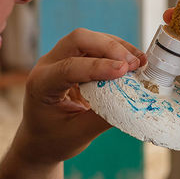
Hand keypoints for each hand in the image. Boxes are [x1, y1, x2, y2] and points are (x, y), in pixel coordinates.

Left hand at [10, 28, 145, 164]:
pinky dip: (116, 50)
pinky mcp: (74, 57)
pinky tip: (132, 61)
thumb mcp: (79, 134)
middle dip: (108, 47)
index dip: (97, 67)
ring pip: (89, 38)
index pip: (68, 67)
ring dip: (116, 46)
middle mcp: (47, 64)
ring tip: (139, 62)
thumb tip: (134, 104)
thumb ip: (104, 117)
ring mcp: (60, 57)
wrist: (40, 140)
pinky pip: (95, 46)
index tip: (124, 70)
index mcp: (41, 84)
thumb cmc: (55, 139)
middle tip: (133, 64)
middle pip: (78, 40)